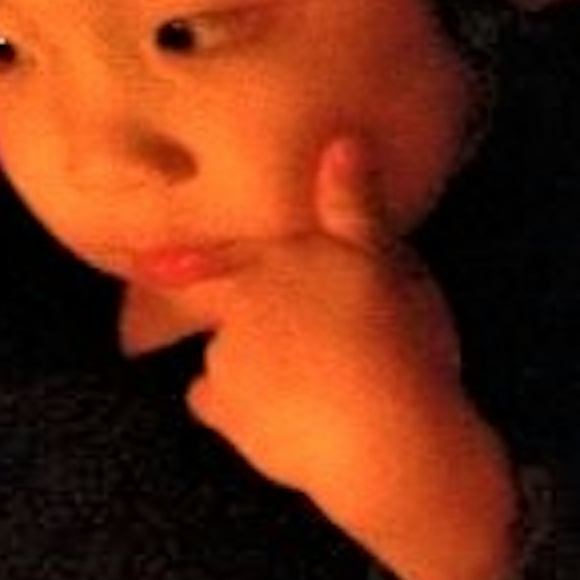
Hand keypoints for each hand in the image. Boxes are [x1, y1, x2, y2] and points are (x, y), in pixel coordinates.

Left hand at [184, 136, 483, 539]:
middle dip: (251, 314)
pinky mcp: (224, 414)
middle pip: (229, 301)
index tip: (182, 261)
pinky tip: (276, 416)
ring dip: (250, 360)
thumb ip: (358, 207)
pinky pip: (216, 403)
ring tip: (303, 380)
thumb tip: (341, 140)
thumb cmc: (397, 341)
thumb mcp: (389, 263)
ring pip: (223, 350)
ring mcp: (224, 361)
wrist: (385, 439)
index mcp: (280, 261)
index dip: (226, 258)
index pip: (239, 249)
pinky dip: (238, 408)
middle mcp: (239, 304)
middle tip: (302, 335)